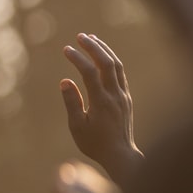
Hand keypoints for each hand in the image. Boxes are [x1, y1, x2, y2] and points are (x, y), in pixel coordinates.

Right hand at [59, 33, 140, 182]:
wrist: (121, 156)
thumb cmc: (95, 144)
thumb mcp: (77, 126)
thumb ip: (72, 102)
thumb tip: (65, 80)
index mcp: (101, 102)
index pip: (89, 72)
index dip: (78, 58)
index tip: (66, 49)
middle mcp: (115, 95)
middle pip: (107, 63)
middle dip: (94, 47)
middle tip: (80, 36)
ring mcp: (123, 96)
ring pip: (117, 66)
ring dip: (104, 51)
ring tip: (92, 39)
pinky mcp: (127, 99)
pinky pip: (121, 75)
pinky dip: (111, 62)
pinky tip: (103, 57)